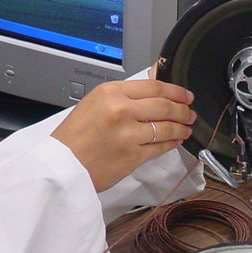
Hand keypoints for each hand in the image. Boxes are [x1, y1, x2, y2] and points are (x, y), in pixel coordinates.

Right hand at [50, 78, 195, 191]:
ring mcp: (129, 134)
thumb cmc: (73, 137)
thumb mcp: (94, 103)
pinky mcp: (133, 156)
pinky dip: (172, 142)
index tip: (184, 95)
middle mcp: (121, 109)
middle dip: (183, 109)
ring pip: (167, 127)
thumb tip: (152, 94)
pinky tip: (176, 140)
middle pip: (165, 105)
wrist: (62, 165)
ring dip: (181, 127)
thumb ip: (122, 97)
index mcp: (110, 92)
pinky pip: (161, 146)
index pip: (154, 86)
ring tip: (186, 127)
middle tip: (189, 112)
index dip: (175, 91)